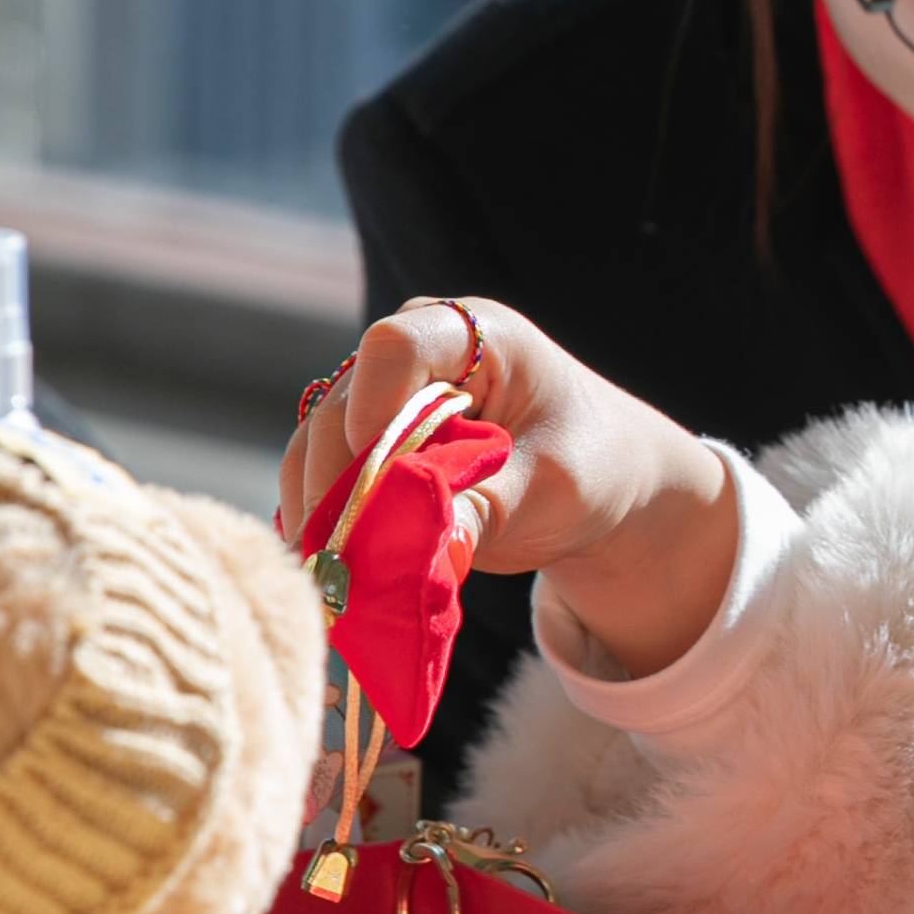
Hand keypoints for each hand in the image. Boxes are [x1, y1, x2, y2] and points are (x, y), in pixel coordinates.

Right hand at [278, 297, 737, 680]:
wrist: (596, 484)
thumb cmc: (588, 464)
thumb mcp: (554, 487)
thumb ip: (489, 508)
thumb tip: (424, 546)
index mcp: (473, 335)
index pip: (396, 347)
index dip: (377, 408)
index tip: (386, 478)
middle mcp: (414, 357)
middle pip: (343, 404)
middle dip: (340, 483)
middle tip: (343, 557)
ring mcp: (381, 399)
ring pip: (317, 447)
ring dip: (321, 512)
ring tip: (332, 578)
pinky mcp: (365, 448)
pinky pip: (319, 481)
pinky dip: (323, 525)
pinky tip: (330, 574)